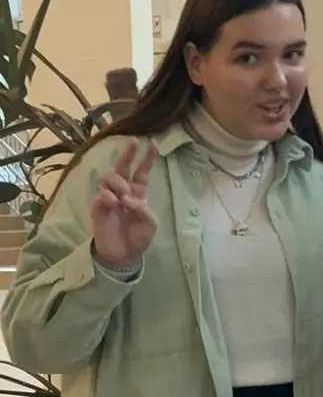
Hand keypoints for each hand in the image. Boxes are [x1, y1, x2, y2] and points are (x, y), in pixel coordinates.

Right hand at [91, 139, 157, 268]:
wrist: (124, 255)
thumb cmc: (139, 237)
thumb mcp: (150, 224)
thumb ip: (143, 209)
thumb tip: (128, 198)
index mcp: (138, 193)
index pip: (142, 171)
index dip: (146, 158)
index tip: (152, 142)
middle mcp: (123, 191)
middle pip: (123, 167)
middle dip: (128, 153)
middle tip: (133, 142)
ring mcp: (109, 198)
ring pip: (109, 177)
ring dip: (118, 181)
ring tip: (123, 195)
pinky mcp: (97, 207)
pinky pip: (100, 195)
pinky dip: (108, 196)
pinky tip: (114, 202)